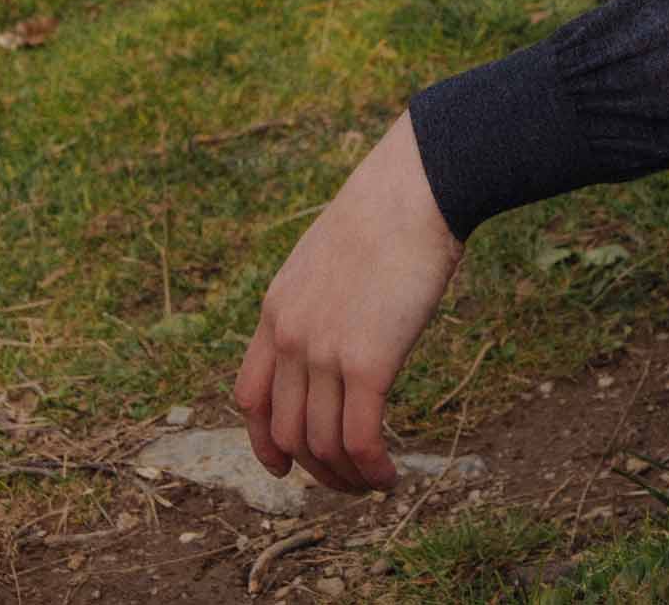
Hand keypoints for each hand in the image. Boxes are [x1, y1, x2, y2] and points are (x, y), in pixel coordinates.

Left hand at [232, 113, 462, 493]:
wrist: (418, 186)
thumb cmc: (388, 209)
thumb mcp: (328, 253)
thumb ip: (319, 297)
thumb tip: (341, 326)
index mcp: (276, 309)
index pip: (250, 398)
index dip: (265, 441)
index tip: (286, 463)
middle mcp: (291, 337)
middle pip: (287, 432)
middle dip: (315, 468)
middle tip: (346, 478)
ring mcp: (325, 352)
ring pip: (322, 445)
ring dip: (346, 478)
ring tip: (373, 483)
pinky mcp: (368, 363)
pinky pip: (359, 440)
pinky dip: (372, 470)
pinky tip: (390, 476)